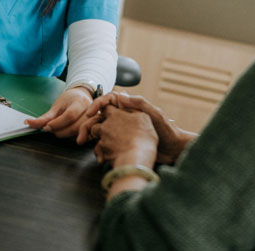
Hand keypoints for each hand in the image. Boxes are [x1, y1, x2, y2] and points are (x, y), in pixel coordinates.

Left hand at [25, 87, 91, 137]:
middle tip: (52, 130)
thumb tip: (28, 123)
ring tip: (59, 131)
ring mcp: (94, 119)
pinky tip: (68, 133)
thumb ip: (44, 117)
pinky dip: (75, 137)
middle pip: (76, 126)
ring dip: (66, 135)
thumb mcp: (55, 106)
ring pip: (80, 133)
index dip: (57, 124)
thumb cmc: (68, 100)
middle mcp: (89, 111)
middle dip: (61, 132)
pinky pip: (86, 136)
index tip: (47, 127)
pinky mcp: (94, 126)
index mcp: (79, 102)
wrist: (82, 95)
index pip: (69, 115)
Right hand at [77, 92, 195, 163]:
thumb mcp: (154, 114)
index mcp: (130, 107)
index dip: (97, 105)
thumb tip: (120, 97)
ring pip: (101, 133)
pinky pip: (107, 145)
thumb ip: (139, 104)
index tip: (89, 113)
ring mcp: (123, 131)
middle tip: (80, 138)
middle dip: (88, 126)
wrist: (173, 150)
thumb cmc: (167, 130)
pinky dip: (101, 151)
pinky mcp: (122, 144)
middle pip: (100, 118)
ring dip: (92, 140)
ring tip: (88, 149)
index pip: (108, 101)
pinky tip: (101, 158)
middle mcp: (124, 118)